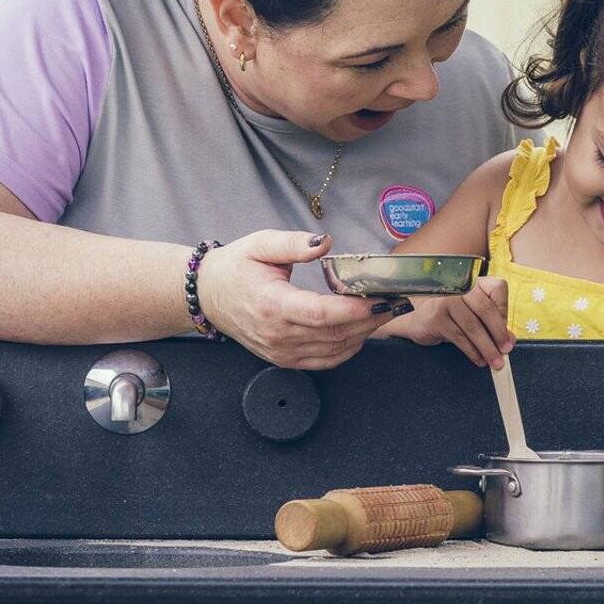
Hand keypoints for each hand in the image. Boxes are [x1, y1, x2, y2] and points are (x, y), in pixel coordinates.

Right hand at [196, 231, 399, 369]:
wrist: (208, 295)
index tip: (380, 299)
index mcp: (271, 304)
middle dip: (370, 320)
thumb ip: (294, 244)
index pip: (321, 313)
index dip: (354, 309)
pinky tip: (361, 332)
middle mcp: (277, 334)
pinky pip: (324, 361)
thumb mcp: (261, 244)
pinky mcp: (284, 359)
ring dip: (364, 334)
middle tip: (396, 303)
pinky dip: (347, 349)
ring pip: (333, 350)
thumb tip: (325, 242)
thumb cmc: (236, 267)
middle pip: (334, 334)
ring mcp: (280, 351)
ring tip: (385, 314)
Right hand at [390, 276, 513, 366]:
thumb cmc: (449, 316)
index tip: (507, 332)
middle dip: (499, 333)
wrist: (416, 321)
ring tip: (494, 362)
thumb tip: (510, 339)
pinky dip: (472, 351)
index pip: (497, 289)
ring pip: (473, 327)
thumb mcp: (472, 315)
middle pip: (486, 309)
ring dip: (487, 347)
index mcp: (472, 282)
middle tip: (506, 350)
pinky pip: (460, 337)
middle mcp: (460, 287)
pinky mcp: (437, 317)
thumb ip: (491, 323)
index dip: (504, 311)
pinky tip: (478, 359)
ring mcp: (446, 301)